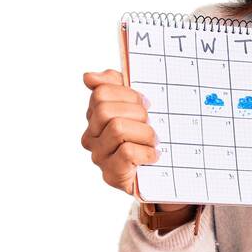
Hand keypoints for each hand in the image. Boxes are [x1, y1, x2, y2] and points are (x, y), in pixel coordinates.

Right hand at [80, 69, 183, 208]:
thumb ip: (115, 86)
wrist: (161, 174)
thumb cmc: (148, 137)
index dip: (128, 94)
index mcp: (95, 117)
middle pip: (105, 110)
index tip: (145, 103)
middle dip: (136, 113)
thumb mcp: (137, 106)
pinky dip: (147, 152)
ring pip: (118, 129)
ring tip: (153, 141)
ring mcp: (99, 156)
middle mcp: (92, 136)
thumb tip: (89, 76)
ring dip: (145, 133)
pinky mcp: (111, 174)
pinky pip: (128, 152)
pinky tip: (153, 156)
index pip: (100, 93)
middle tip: (150, 124)